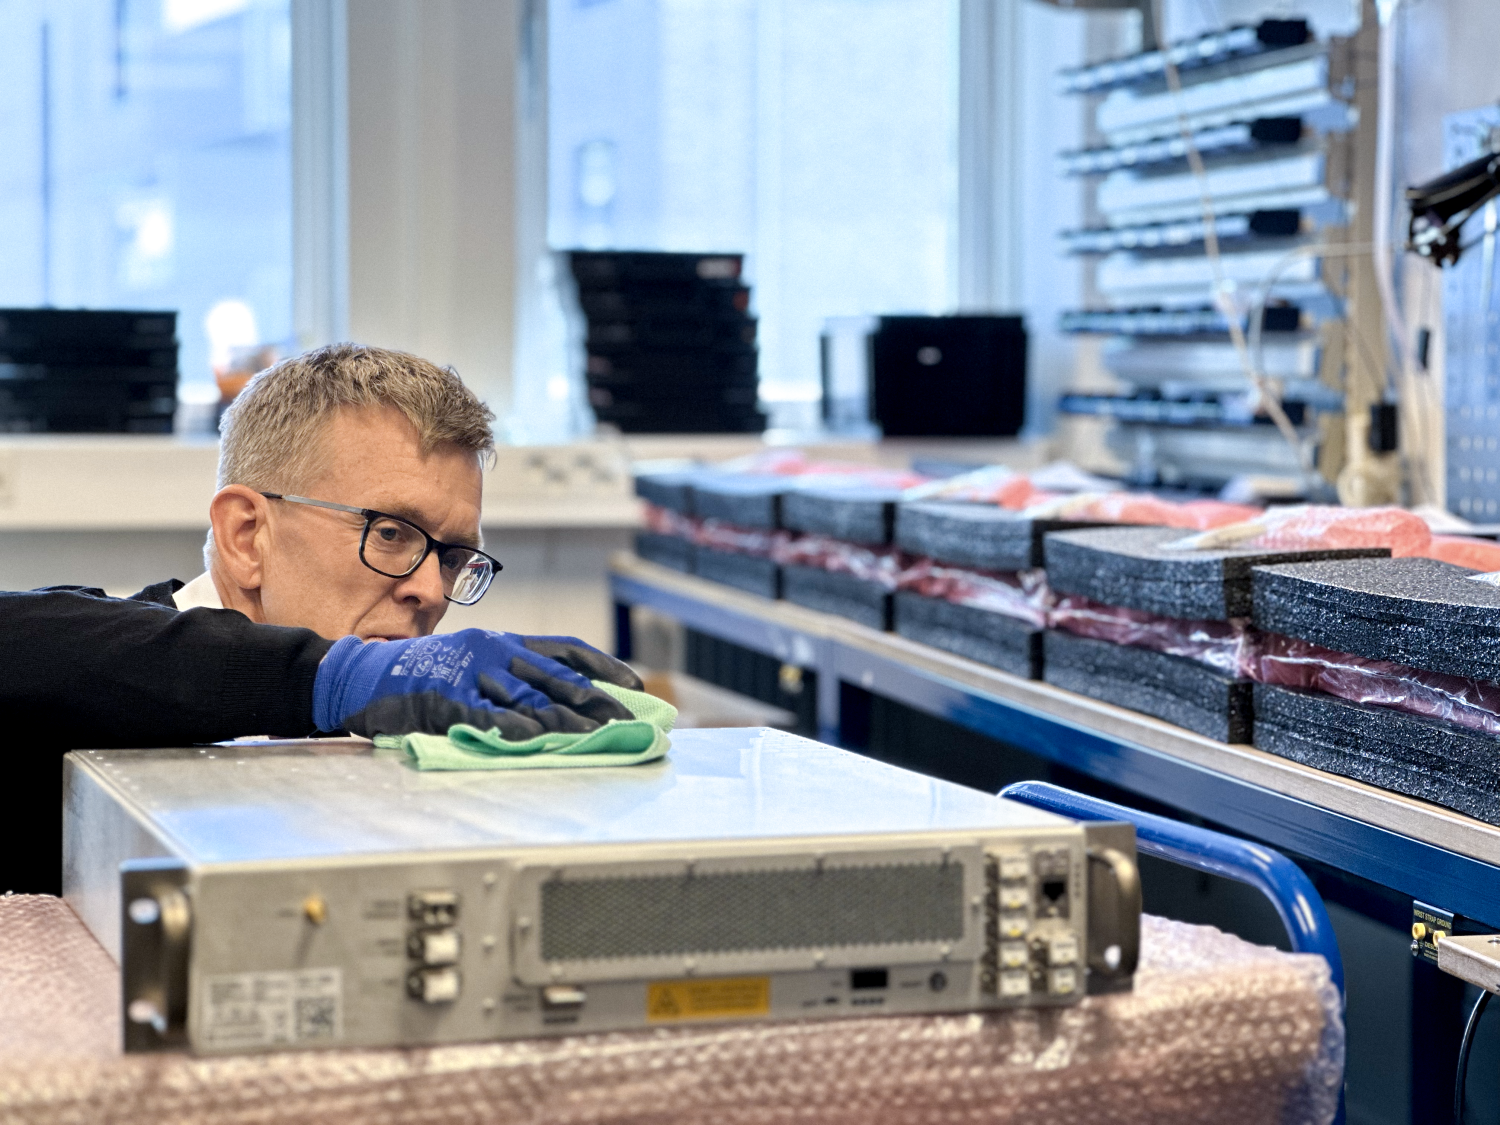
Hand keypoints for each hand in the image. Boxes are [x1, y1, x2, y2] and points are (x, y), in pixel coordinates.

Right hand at [314, 629, 636, 738]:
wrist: (360, 674)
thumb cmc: (419, 672)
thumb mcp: (470, 659)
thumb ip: (509, 676)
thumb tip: (556, 699)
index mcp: (502, 640)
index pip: (564, 649)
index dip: (603, 666)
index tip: (634, 684)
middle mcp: (492, 650)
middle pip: (556, 678)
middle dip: (596, 702)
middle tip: (629, 721)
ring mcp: (468, 673)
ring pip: (528, 697)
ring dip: (566, 720)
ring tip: (598, 737)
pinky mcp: (444, 698)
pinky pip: (486, 717)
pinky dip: (513, 730)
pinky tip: (539, 742)